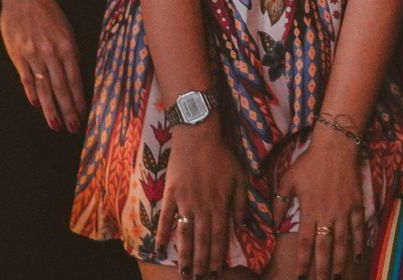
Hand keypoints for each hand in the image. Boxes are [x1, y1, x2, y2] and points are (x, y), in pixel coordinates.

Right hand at [0, 0, 83, 131]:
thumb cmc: (48, 12)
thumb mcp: (66, 29)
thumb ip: (69, 52)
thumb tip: (72, 75)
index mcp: (67, 46)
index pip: (74, 79)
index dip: (79, 98)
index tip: (83, 114)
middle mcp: (52, 53)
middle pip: (61, 87)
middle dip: (68, 109)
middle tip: (73, 127)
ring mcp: (34, 55)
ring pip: (44, 87)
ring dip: (50, 108)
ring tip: (56, 124)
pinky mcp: (18, 55)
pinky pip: (26, 78)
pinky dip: (32, 92)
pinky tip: (36, 104)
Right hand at [157, 127, 243, 278]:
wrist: (198, 136)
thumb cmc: (222, 155)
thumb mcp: (240, 177)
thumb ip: (240, 203)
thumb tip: (242, 226)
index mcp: (220, 204)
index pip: (219, 237)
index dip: (217, 257)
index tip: (216, 272)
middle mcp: (203, 207)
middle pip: (202, 241)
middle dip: (201, 263)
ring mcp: (185, 202)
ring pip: (185, 235)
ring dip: (184, 256)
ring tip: (184, 273)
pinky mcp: (171, 194)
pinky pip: (166, 217)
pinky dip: (163, 233)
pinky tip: (160, 248)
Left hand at [276, 126, 365, 279]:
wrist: (336, 147)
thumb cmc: (309, 163)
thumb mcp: (287, 180)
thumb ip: (279, 203)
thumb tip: (273, 223)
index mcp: (309, 210)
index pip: (305, 243)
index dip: (303, 262)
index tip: (300, 277)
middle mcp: (327, 214)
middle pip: (325, 248)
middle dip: (322, 269)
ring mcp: (344, 211)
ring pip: (342, 242)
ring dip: (339, 261)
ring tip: (337, 277)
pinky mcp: (356, 205)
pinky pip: (358, 228)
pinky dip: (358, 243)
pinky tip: (357, 257)